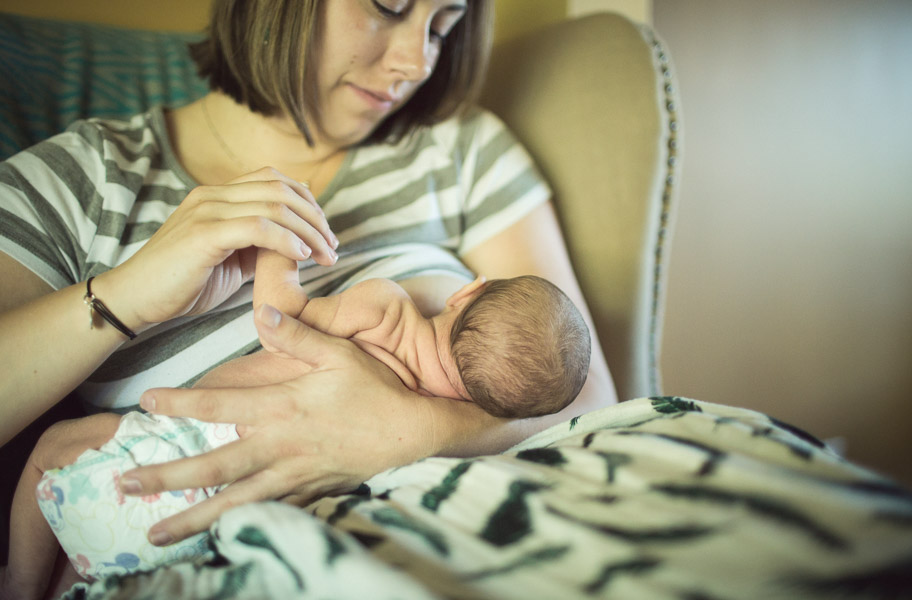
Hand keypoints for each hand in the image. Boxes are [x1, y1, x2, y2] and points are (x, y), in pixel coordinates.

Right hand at [105, 167, 338, 328]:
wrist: (134, 299)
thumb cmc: (183, 283)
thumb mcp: (231, 259)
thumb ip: (259, 245)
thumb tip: (296, 244)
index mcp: (218, 195)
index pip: (275, 180)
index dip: (308, 203)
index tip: (326, 234)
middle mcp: (213, 195)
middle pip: (281, 189)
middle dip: (316, 218)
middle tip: (333, 247)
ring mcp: (207, 210)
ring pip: (275, 206)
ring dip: (309, 232)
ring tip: (325, 256)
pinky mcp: (203, 234)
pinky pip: (258, 227)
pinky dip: (286, 240)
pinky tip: (301, 257)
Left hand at [119, 304, 438, 545]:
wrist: (411, 432)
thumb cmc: (375, 390)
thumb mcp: (339, 353)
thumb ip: (298, 335)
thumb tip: (263, 310)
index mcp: (283, 408)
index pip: (220, 407)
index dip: (180, 404)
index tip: (145, 403)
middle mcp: (280, 447)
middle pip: (213, 468)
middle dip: (166, 477)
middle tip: (124, 484)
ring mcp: (292, 476)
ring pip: (233, 502)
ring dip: (191, 518)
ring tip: (154, 533)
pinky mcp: (306, 492)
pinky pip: (264, 512)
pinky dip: (235, 525)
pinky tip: (214, 533)